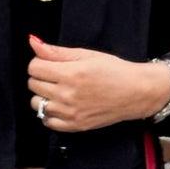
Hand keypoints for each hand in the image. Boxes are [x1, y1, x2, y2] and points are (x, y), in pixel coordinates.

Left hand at [26, 36, 169, 131]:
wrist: (136, 92)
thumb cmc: (115, 71)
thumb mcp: (86, 55)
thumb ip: (56, 52)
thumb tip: (33, 42)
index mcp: (71, 74)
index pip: (34, 67)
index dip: (40, 63)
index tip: (50, 63)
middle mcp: (68, 94)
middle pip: (33, 84)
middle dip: (42, 77)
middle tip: (57, 76)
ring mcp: (70, 112)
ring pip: (37, 104)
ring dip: (43, 96)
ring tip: (59, 90)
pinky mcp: (75, 126)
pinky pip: (47, 122)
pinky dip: (49, 114)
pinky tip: (61, 105)